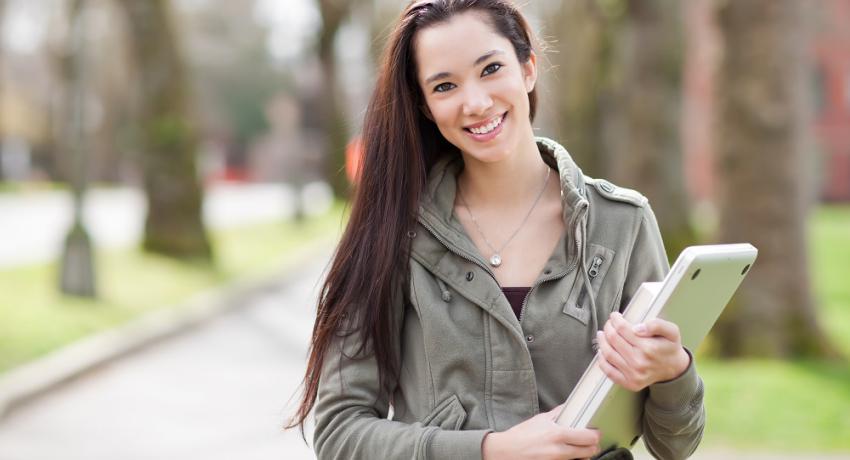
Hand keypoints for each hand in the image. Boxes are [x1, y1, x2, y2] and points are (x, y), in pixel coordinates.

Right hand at [481, 404, 600, 459]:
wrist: (505, 452)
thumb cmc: (521, 435)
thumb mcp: (539, 420)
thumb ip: (557, 414)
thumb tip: (569, 406)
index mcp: (558, 434)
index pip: (588, 437)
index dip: (595, 435)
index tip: (595, 432)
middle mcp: (559, 450)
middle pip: (589, 451)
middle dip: (592, 446)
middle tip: (590, 442)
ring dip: (583, 455)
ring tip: (578, 449)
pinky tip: (568, 455)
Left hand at [596, 312, 690, 391]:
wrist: (675, 369)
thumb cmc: (670, 347)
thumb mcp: (671, 331)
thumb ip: (657, 325)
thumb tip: (637, 328)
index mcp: (649, 348)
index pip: (622, 329)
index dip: (615, 319)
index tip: (614, 316)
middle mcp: (639, 362)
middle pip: (613, 339)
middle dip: (608, 328)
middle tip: (609, 324)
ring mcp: (633, 374)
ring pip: (608, 353)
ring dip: (602, 341)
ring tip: (602, 334)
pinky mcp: (629, 383)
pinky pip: (609, 371)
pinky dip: (601, 360)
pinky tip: (602, 350)